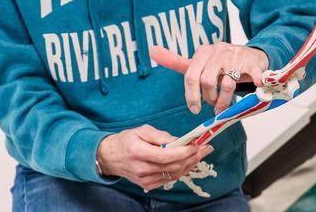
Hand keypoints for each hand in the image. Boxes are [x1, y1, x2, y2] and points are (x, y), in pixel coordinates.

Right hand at [95, 125, 213, 191]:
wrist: (110, 157)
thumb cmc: (126, 141)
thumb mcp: (141, 130)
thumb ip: (160, 136)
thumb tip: (178, 140)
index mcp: (139, 152)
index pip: (167, 155)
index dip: (185, 152)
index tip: (197, 145)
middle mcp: (142, 169)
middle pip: (174, 166)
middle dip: (193, 157)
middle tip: (205, 148)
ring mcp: (145, 179)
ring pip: (174, 174)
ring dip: (190, 165)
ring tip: (200, 155)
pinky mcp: (148, 185)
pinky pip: (169, 179)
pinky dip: (180, 170)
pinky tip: (188, 162)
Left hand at [150, 44, 268, 114]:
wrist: (251, 54)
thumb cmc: (222, 62)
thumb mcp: (199, 61)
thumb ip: (176, 61)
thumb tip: (151, 50)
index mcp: (203, 52)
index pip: (190, 75)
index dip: (191, 96)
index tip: (195, 109)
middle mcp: (218, 52)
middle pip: (207, 81)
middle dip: (208, 98)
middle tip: (211, 105)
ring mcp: (236, 57)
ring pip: (226, 84)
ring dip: (224, 101)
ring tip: (223, 107)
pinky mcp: (252, 63)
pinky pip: (252, 75)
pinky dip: (254, 83)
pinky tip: (255, 88)